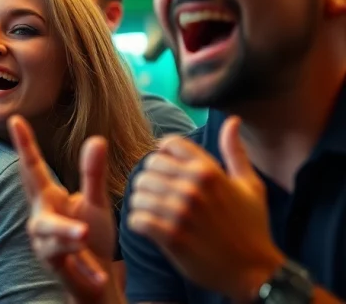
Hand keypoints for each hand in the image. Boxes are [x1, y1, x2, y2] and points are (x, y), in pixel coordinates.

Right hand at [9, 116, 111, 301]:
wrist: (95, 282)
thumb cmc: (91, 239)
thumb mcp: (94, 203)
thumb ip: (92, 174)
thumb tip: (96, 139)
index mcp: (50, 197)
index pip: (33, 167)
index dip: (25, 143)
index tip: (15, 118)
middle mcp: (42, 217)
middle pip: (33, 194)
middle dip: (30, 177)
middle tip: (28, 157)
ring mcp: (46, 243)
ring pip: (49, 232)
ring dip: (65, 232)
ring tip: (82, 233)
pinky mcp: (57, 267)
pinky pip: (68, 264)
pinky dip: (85, 270)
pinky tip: (99, 278)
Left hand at [128, 117, 284, 301]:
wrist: (255, 272)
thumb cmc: (252, 227)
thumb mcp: (250, 185)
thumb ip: (234, 151)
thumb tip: (231, 120)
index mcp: (209, 171)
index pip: (168, 144)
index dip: (164, 155)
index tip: (168, 170)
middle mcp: (193, 187)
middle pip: (148, 167)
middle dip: (151, 180)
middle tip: (159, 194)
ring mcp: (181, 212)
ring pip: (139, 192)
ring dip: (142, 202)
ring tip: (154, 211)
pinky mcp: (171, 236)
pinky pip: (137, 218)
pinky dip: (139, 222)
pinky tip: (151, 228)